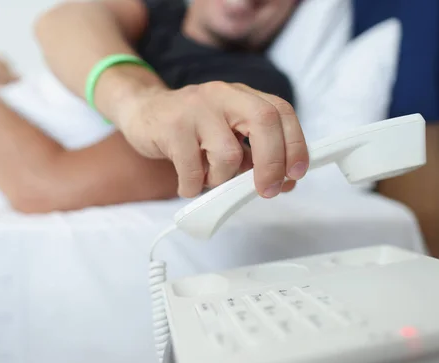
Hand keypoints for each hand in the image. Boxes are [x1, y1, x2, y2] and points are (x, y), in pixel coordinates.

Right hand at [116, 81, 308, 197]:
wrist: (142, 112)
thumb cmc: (193, 130)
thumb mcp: (228, 134)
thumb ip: (255, 153)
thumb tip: (285, 183)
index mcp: (243, 96)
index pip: (281, 111)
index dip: (296, 143)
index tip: (296, 174)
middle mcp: (223, 94)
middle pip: (264, 121)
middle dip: (272, 163)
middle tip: (267, 191)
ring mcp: (196, 108)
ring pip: (228, 154)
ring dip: (221, 179)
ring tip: (207, 177)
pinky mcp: (172, 126)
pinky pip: (193, 170)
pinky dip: (193, 186)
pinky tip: (188, 182)